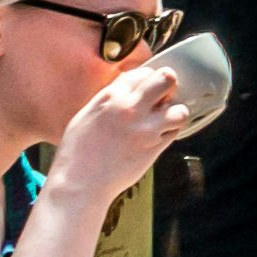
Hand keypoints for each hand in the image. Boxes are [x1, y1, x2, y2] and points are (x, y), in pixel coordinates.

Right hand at [49, 54, 205, 196]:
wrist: (80, 183)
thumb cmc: (77, 152)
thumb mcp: (86, 115)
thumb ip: (109, 98)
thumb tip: (126, 87)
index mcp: (111, 97)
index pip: (142, 72)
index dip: (147, 78)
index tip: (146, 88)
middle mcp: (131, 109)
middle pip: (166, 79)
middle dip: (168, 84)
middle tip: (163, 95)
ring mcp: (146, 129)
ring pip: (179, 109)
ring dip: (174, 112)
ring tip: (164, 118)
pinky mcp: (154, 148)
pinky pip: (175, 131)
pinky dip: (171, 131)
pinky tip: (160, 134)